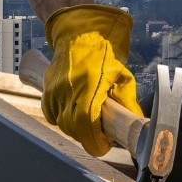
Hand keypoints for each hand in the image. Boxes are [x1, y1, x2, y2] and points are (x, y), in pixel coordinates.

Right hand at [42, 4, 142, 155]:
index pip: (86, 125)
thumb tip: (134, 122)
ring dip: (76, 128)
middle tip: (101, 134)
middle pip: (73, 129)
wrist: (79, 35)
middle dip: (88, 136)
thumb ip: (126, 101)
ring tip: (89, 122)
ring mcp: (55, 91)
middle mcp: (68, 91)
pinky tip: (74, 113)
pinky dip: (62, 119)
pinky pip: (52, 115)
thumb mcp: (121, 75)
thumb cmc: (103, 54)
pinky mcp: (47, 90)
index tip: (104, 146)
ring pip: (62, 123)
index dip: (94, 141)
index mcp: (88, 87)